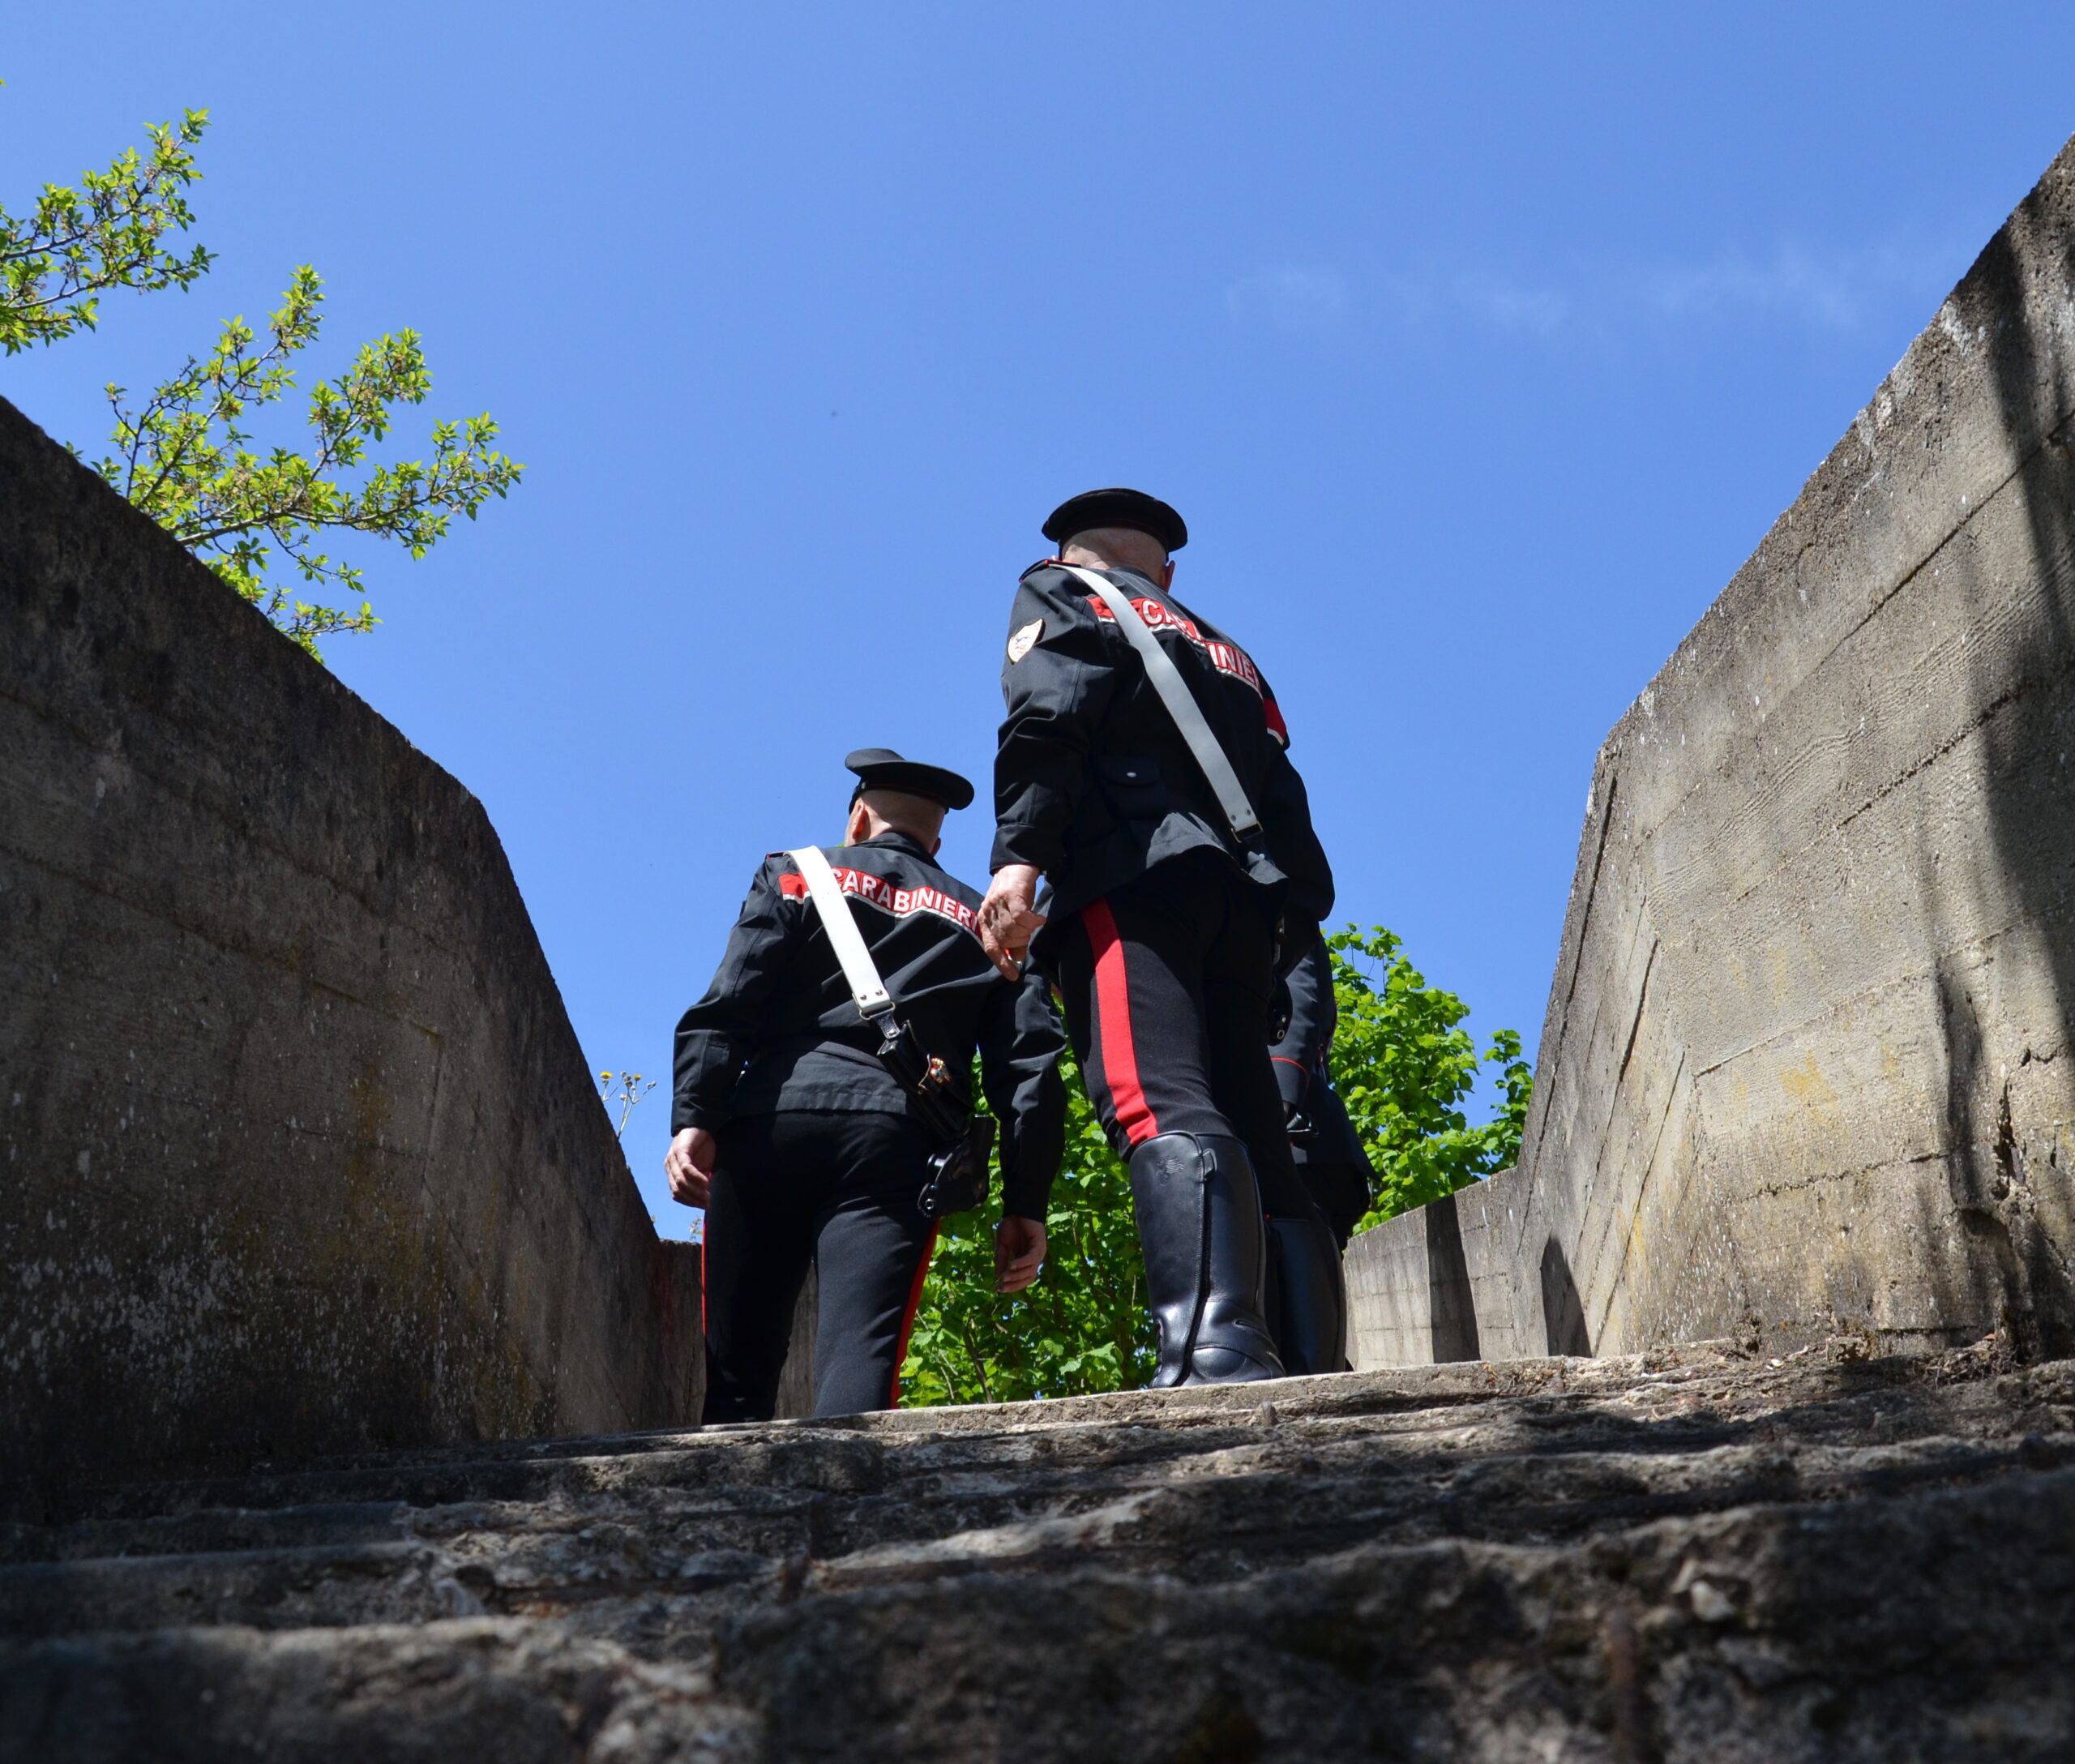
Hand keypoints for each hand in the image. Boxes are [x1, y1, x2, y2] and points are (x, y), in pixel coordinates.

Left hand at [664, 1127, 716, 1207]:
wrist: (704, 1125)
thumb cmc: (703, 1148)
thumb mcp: (702, 1168)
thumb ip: (701, 1181)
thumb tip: (708, 1200)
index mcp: (673, 1173)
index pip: (677, 1195)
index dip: (690, 1203)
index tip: (705, 1207)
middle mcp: (670, 1167)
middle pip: (677, 1191)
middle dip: (693, 1200)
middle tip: (708, 1204)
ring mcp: (673, 1158)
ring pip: (680, 1182)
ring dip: (695, 1192)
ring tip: (708, 1196)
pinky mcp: (681, 1150)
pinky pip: (686, 1168)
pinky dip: (696, 1178)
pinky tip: (706, 1182)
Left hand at [979, 864, 1045, 980]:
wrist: (1018, 864)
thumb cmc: (1016, 893)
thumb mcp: (1011, 916)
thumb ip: (1013, 937)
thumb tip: (1016, 958)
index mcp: (984, 920)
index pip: (990, 947)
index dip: (1001, 963)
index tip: (1013, 976)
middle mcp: (987, 912)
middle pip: (1006, 940)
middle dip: (1022, 941)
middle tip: (1030, 931)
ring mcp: (997, 903)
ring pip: (1014, 929)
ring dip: (1029, 930)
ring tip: (1035, 922)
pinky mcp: (1009, 894)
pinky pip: (1022, 917)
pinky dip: (1033, 921)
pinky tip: (1039, 918)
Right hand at [994, 1215, 1046, 1292]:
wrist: (1017, 1208)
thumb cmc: (1011, 1226)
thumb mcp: (1002, 1246)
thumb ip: (1001, 1260)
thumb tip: (998, 1278)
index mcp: (1026, 1261)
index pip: (1022, 1279)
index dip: (1012, 1286)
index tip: (997, 1290)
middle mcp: (1034, 1259)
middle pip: (1028, 1279)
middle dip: (1014, 1285)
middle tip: (1000, 1287)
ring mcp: (1038, 1252)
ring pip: (1030, 1271)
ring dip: (1016, 1276)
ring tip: (1003, 1277)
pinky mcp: (1040, 1244)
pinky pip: (1032, 1258)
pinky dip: (1022, 1263)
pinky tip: (1011, 1265)